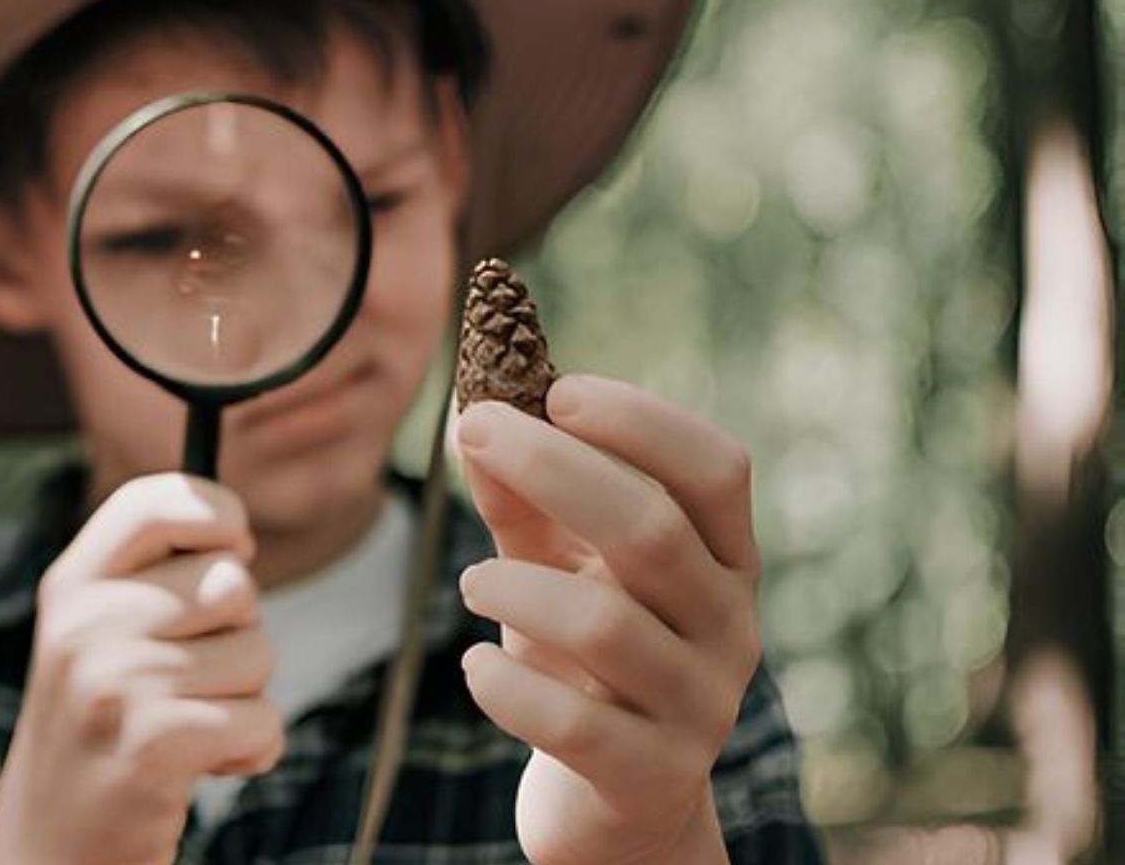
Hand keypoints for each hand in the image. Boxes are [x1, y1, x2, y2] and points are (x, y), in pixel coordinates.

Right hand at [0, 473, 282, 864]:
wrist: (48, 848)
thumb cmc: (98, 734)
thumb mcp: (97, 638)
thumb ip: (152, 579)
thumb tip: (237, 535)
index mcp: (71, 585)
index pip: (158, 501)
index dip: (217, 513)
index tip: (234, 549)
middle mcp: (85, 624)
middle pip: (234, 583)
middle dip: (237, 637)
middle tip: (185, 683)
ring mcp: (116, 683)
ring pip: (257, 653)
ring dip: (243, 700)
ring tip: (186, 729)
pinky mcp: (154, 745)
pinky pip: (263, 721)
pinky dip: (250, 752)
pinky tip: (201, 770)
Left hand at [452, 374, 760, 864]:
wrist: (616, 809)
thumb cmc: (586, 662)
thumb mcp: (558, 569)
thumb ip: (523, 501)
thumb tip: (475, 417)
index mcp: (724, 560)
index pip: (716, 469)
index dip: (642, 422)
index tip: (558, 390)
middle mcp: (729, 627)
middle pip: (653, 530)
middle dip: (554, 469)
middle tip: (475, 434)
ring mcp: (699, 707)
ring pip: (605, 625)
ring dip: (515, 586)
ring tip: (471, 583)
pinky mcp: (651, 776)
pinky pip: (572, 722)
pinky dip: (506, 684)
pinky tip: (477, 666)